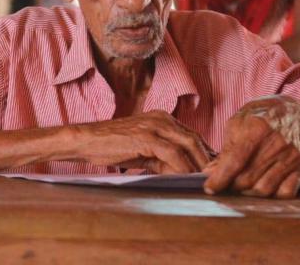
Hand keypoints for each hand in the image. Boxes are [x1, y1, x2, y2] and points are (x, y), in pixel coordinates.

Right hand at [76, 110, 210, 172]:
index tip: (210, 171)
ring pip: (188, 145)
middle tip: (212, 179)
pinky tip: (184, 179)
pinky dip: (183, 168)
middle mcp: (161, 118)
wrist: (86, 140)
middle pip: (195, 139)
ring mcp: (154, 126)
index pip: (191, 136)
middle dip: (206, 161)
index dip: (203, 155)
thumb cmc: (110, 146)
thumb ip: (163, 159)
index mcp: (161, 118)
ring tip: (202, 181)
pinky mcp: (147, 137)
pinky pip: (173, 154)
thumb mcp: (143, 151)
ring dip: (198, 165)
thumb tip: (183, 173)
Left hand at [204, 96, 299, 197]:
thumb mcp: (237, 123)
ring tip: (239, 185)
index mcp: (257, 128)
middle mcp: (276, 143)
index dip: (220, 177)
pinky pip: (285, 193)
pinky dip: (270, 196)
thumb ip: (225, 148)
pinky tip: (260, 186)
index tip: (209, 188)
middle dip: (231, 186)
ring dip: (247, 193)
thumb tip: (210, 173)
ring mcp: (290, 157)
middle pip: (248, 179)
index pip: (235, 160)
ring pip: (264, 190)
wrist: (294, 114)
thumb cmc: (258, 118)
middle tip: (224, 183)